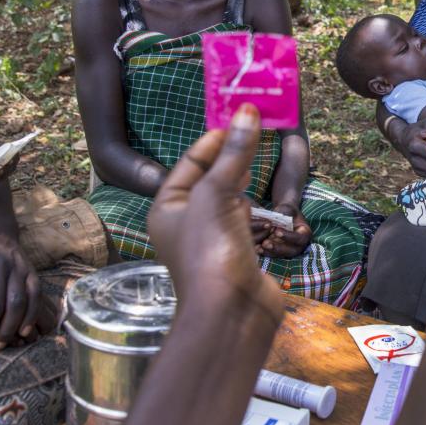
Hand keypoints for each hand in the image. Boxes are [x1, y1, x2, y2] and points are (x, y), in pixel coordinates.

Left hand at [148, 105, 283, 321]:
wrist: (230, 312)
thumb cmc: (209, 251)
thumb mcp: (217, 194)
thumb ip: (233, 154)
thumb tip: (247, 112)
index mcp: (166, 208)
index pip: (189, 163)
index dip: (213, 140)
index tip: (239, 118)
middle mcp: (184, 224)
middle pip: (208, 180)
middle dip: (228, 157)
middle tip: (254, 131)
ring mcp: (210, 240)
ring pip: (226, 200)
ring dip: (239, 181)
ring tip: (257, 157)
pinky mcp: (234, 254)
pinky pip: (241, 221)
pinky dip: (250, 208)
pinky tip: (258, 200)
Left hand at [259, 203, 311, 257]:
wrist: (283, 216)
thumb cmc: (286, 211)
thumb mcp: (286, 209)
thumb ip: (282, 215)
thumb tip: (272, 225)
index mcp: (305, 234)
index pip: (300, 238)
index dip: (288, 236)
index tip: (277, 231)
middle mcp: (300, 245)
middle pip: (291, 251)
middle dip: (278, 248)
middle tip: (266, 243)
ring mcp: (290, 250)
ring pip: (282, 255)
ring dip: (270, 252)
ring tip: (259, 247)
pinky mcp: (281, 253)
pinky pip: (274, 255)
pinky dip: (266, 253)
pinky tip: (256, 249)